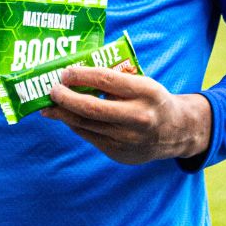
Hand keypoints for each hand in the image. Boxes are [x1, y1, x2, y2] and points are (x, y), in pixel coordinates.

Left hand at [42, 65, 210, 163]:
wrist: (175, 132)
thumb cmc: (152, 101)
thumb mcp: (144, 83)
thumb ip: (118, 78)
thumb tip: (79, 75)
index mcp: (146, 92)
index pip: (106, 80)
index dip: (81, 75)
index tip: (65, 72)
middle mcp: (138, 116)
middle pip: (90, 107)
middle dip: (65, 97)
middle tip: (53, 90)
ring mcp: (127, 138)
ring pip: (85, 124)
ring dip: (63, 114)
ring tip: (50, 106)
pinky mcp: (119, 153)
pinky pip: (89, 136)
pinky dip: (75, 124)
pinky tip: (67, 117)